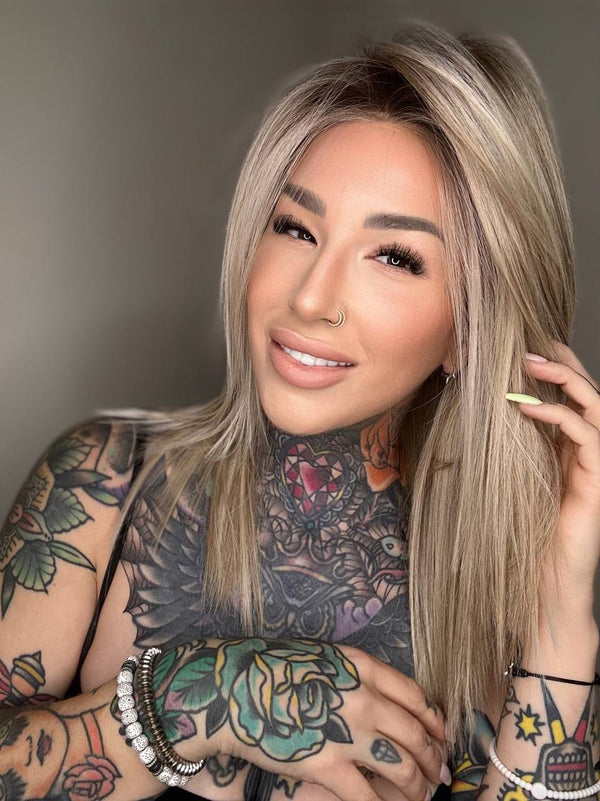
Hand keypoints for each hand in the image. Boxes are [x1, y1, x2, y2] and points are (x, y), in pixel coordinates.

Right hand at [209, 638, 448, 800]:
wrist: (234, 688)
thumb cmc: (275, 670)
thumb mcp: (325, 657)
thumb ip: (358, 676)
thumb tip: (386, 702)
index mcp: (362, 667)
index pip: (416, 696)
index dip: (435, 722)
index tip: (441, 736)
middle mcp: (362, 698)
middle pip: (415, 735)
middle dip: (433, 760)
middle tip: (438, 775)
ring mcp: (347, 732)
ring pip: (402, 768)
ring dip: (417, 787)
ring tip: (420, 796)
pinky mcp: (328, 766)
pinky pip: (369, 796)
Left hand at [517, 342, 599, 601]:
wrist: (543, 581)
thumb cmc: (523, 532)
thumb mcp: (511, 477)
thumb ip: (510, 445)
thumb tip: (480, 411)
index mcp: (569, 447)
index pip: (570, 395)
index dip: (556, 366)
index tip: (527, 344)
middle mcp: (588, 451)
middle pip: (587, 393)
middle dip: (562, 364)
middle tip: (529, 347)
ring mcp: (597, 464)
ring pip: (594, 406)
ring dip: (564, 381)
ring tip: (531, 366)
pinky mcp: (599, 481)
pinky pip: (588, 436)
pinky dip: (560, 416)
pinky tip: (529, 409)